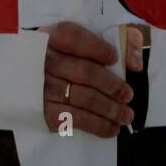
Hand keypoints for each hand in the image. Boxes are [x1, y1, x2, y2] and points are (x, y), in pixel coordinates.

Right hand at [42, 22, 144, 137]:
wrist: (30, 84)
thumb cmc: (68, 57)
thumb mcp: (89, 39)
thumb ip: (122, 40)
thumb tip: (136, 63)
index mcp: (52, 37)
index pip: (74, 38)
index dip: (97, 48)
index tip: (114, 58)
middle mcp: (44, 61)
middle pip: (83, 72)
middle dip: (110, 85)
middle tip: (128, 95)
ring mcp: (42, 88)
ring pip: (82, 98)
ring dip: (109, 109)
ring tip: (126, 115)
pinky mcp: (43, 112)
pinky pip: (75, 119)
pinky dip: (97, 125)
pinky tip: (112, 128)